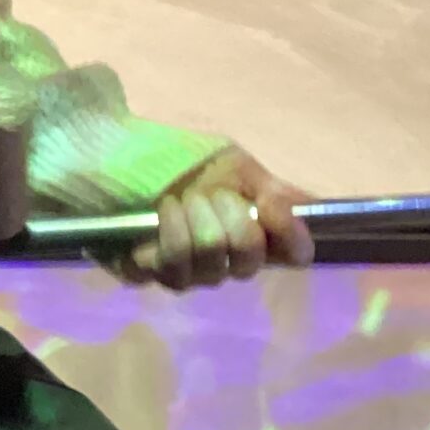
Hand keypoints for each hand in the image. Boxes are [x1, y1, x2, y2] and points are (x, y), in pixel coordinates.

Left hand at [126, 147, 314, 292]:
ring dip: (198, 217)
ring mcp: (188, 274)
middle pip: (249, 258)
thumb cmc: (181, 162)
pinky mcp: (149, 276)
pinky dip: (172, 229)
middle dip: (231, 214)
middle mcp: (225, 263)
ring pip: (212, 259)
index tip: (273, 208)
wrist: (120, 153)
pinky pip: (175, 265)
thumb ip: (275, 192)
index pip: (293, 255)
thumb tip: (310, 213)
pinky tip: (162, 210)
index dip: (290, 237)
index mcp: (253, 234)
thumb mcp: (236, 167)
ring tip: (181, 198)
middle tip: (210, 193)